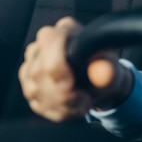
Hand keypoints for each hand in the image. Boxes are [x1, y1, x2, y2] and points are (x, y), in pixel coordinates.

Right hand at [18, 17, 132, 121]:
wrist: (100, 82)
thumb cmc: (104, 68)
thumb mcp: (111, 68)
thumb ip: (108, 69)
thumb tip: (104, 73)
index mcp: (66, 30)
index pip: (50, 41)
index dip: (56, 65)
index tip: (69, 86)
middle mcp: (43, 44)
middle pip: (39, 71)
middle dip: (62, 94)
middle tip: (84, 100)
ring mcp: (32, 64)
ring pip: (34, 90)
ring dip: (62, 105)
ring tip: (82, 102)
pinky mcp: (29, 84)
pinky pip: (36, 103)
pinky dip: (57, 111)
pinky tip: (72, 107)